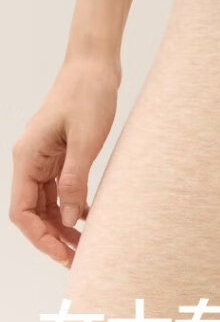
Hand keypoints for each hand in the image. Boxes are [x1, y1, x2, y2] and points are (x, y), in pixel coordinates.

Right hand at [9, 53, 118, 266]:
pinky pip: (60, 187)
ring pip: (47, 201)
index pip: (22, 211)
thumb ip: (75, 180)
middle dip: (53, 236)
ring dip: (63, 224)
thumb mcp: (85, 139)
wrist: (95, 64)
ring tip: (86, 244)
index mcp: (27, 157)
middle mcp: (31, 159)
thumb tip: (70, 219)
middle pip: (34, 211)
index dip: (40, 237)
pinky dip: (72, 204)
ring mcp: (45, 156)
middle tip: (80, 258)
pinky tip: (89, 215)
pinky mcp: (61, 151)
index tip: (64, 254)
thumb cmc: (88, 94)